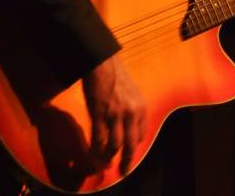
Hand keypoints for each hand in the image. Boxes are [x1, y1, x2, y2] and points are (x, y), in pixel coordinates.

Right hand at [82, 53, 145, 174]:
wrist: (102, 62)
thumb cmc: (116, 75)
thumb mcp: (133, 92)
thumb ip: (133, 109)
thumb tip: (128, 126)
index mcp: (141, 107)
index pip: (140, 135)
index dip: (133, 145)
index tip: (128, 150)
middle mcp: (131, 113)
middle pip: (130, 145)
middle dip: (126, 162)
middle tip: (123, 171)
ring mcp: (115, 115)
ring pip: (114, 145)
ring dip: (109, 158)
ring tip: (105, 165)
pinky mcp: (99, 114)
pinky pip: (98, 139)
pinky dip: (96, 150)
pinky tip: (94, 155)